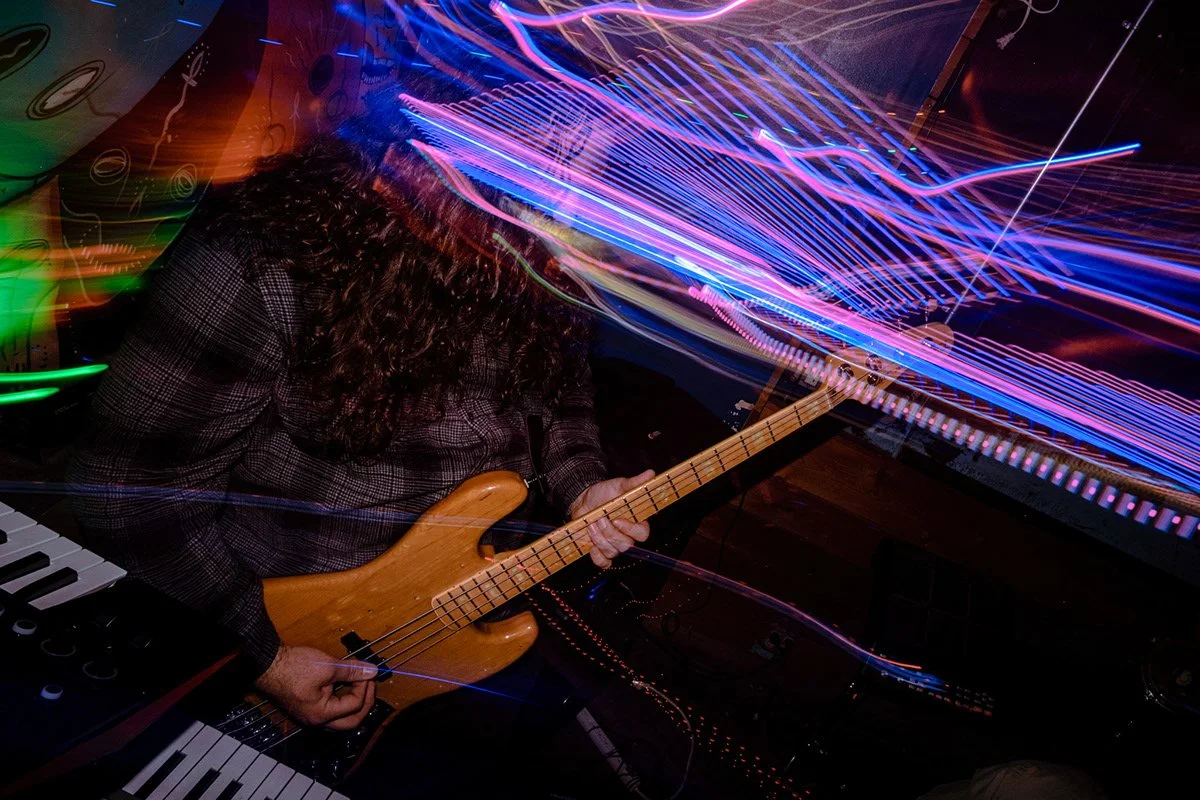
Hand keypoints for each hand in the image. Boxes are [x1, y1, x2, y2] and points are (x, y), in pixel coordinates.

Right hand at [255, 644, 376, 729]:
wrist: (268, 664)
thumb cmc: (292, 667)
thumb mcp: (328, 666)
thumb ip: (353, 671)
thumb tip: (371, 671)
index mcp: (321, 714)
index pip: (354, 705)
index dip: (364, 687)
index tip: (366, 672)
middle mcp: (316, 720)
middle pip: (351, 721)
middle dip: (364, 702)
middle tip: (369, 683)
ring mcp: (311, 716)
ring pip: (342, 718)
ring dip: (354, 702)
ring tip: (358, 682)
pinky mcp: (308, 708)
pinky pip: (331, 710)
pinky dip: (342, 699)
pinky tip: (344, 684)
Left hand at [569, 470, 654, 567]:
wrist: (584, 500)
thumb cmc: (604, 493)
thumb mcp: (619, 485)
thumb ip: (634, 483)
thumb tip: (651, 473)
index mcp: (636, 522)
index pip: (642, 534)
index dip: (631, 530)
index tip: (617, 520)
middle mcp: (627, 536)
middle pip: (626, 545)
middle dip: (610, 532)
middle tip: (599, 518)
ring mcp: (614, 545)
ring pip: (613, 552)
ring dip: (599, 539)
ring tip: (590, 524)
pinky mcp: (600, 552)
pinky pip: (603, 563)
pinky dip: (597, 557)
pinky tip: (590, 546)